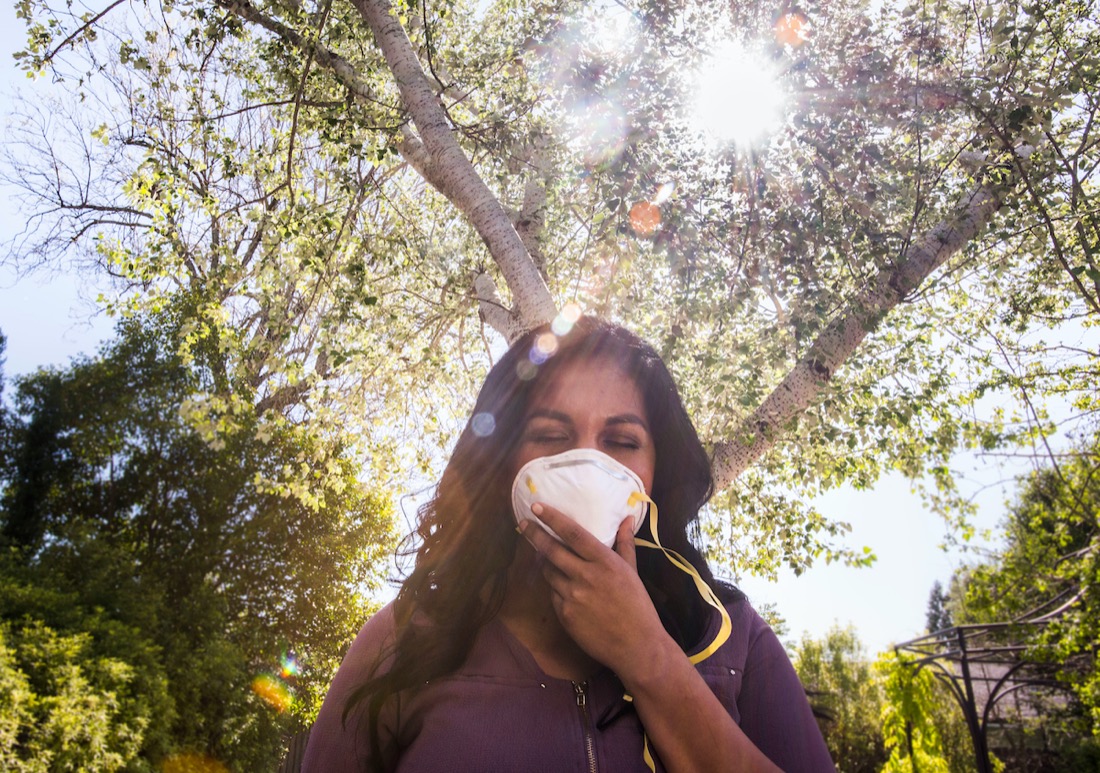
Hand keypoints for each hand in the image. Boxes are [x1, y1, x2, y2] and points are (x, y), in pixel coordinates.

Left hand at [520, 502, 672, 680]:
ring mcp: (573, 597)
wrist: (636, 646)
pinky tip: (563, 586)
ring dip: (545, 562)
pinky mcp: (565, 615)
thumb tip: (626, 518)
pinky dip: (555, 587)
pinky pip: (553, 594)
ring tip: (546, 556)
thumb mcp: (633, 571)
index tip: (536, 506)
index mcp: (604, 561)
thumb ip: (625, 543)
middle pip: (551, 550)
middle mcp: (585, 576)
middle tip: (523, 524)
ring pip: (549, 572)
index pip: (572, 533)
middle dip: (534, 534)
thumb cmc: (637, 606)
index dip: (552, 518)